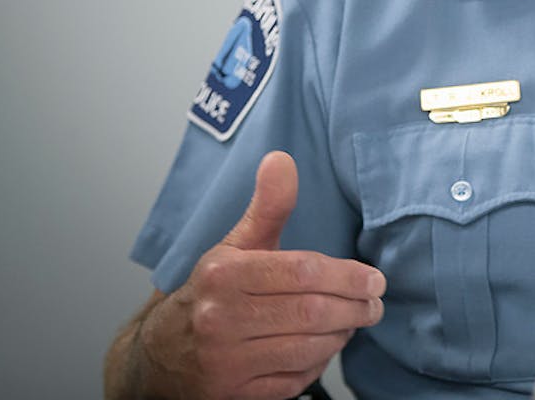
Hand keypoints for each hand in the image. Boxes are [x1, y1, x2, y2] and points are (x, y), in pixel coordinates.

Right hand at [136, 151, 385, 399]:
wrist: (159, 355)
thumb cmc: (211, 293)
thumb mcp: (236, 247)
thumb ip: (267, 207)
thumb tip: (281, 159)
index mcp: (223, 275)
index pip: (302, 273)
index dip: (348, 277)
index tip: (375, 280)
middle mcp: (220, 319)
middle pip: (311, 313)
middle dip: (355, 308)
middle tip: (374, 305)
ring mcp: (225, 362)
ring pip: (307, 349)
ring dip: (340, 336)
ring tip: (352, 323)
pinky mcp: (232, 395)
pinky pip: (293, 381)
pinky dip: (316, 364)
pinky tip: (322, 348)